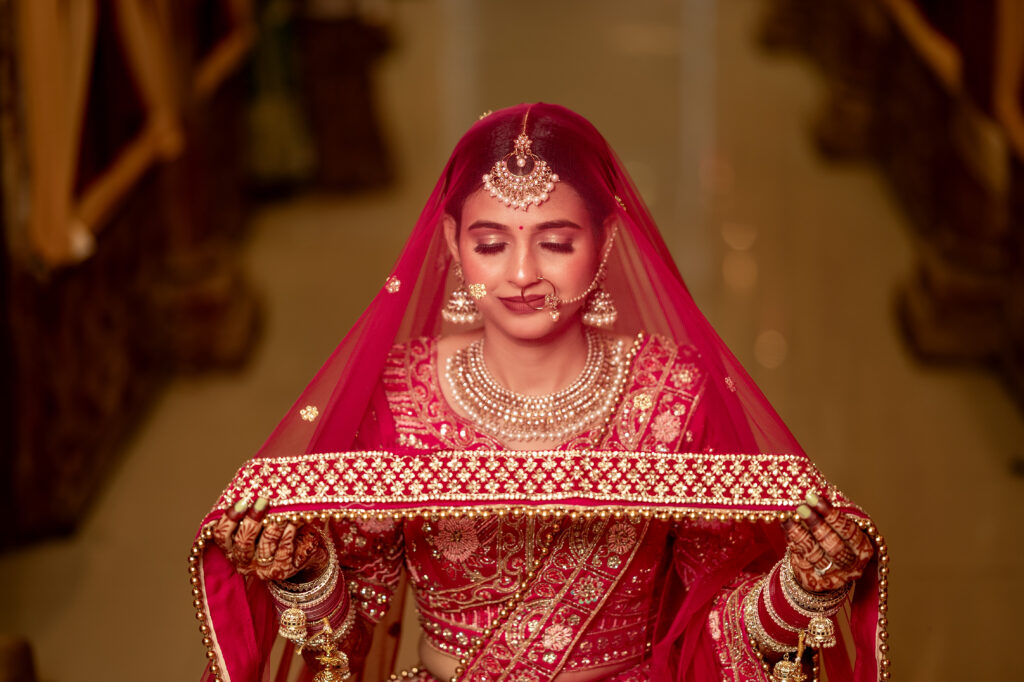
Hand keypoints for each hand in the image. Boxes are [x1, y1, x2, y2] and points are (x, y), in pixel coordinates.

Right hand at [212, 497, 328, 580]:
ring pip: (265, 546)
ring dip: (274, 525)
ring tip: (282, 510)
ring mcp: (262, 568)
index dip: (229, 519)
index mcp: (231, 548)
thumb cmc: (275, 529)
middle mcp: (243, 561)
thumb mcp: (260, 520)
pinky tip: (293, 520)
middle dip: (252, 520)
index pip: (221, 536)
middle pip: (242, 542)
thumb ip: (250, 509)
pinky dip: (288, 533)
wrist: (301, 550)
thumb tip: (252, 482)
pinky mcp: (282, 569)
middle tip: (263, 501)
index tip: (242, 502)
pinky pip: (284, 550)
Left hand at [782, 492, 873, 592]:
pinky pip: (801, 559)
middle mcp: (852, 565)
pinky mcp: (815, 581)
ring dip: (799, 533)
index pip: (848, 530)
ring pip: (815, 554)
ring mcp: (834, 576)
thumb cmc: (835, 540)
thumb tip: (813, 494)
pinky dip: (792, 541)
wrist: (827, 571)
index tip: (814, 498)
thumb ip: (832, 515)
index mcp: (863, 548)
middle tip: (801, 507)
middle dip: (816, 524)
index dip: (831, 514)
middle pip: (833, 545)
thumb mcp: (841, 528)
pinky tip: (785, 527)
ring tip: (788, 516)